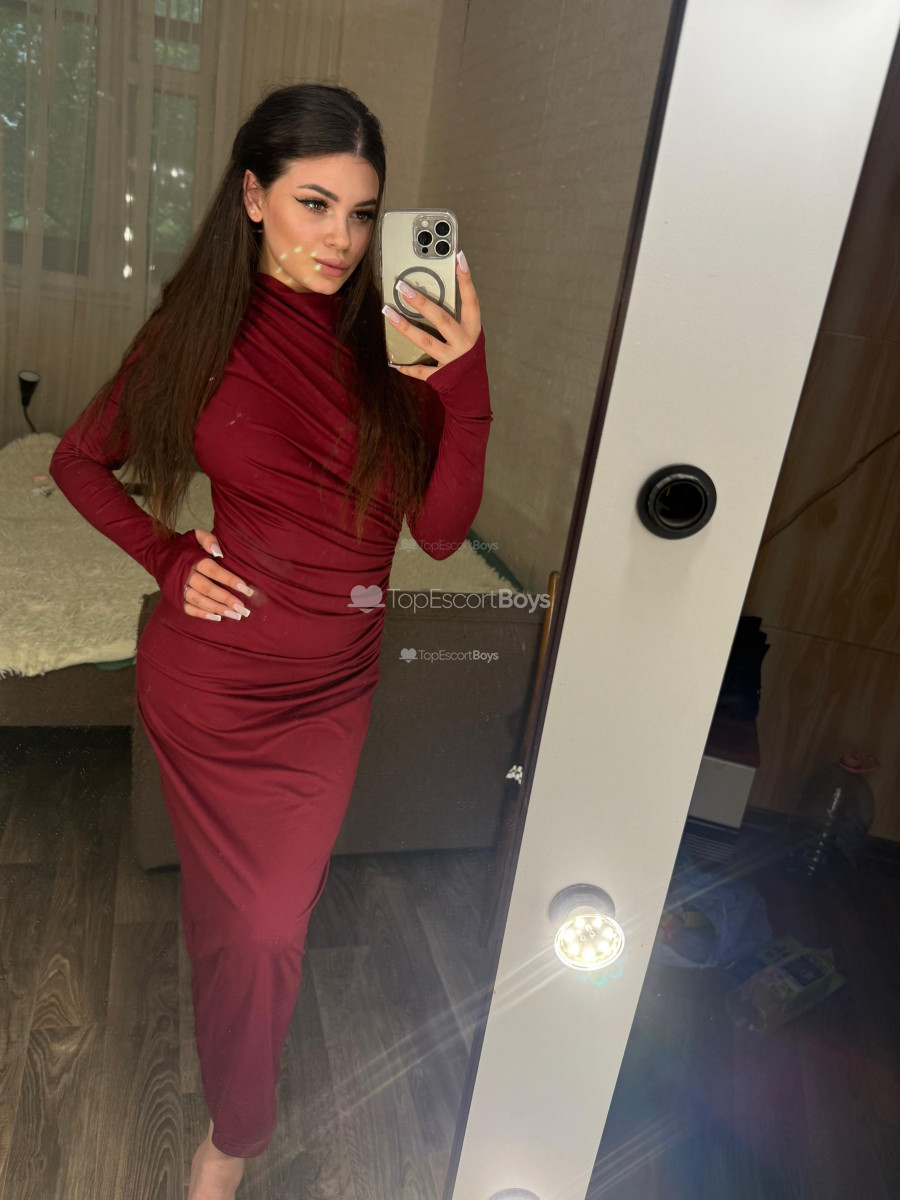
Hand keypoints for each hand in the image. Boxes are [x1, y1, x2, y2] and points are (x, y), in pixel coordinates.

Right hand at [182, 529, 254, 621]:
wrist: (156, 553)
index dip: (229, 580)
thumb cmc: (182, 546)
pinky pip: (188, 608)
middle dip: (226, 599)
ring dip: (217, 608)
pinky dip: (202, 614)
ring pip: (200, 601)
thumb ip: (208, 539)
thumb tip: (219, 553)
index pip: (213, 571)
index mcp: (191, 559)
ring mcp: (178, 588)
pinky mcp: (174, 597)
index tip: (245, 588)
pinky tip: (217, 617)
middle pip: (208, 589)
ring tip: (234, 615)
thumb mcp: (194, 535)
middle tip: (242, 608)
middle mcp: (184, 575)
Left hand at [383, 250, 480, 381]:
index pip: (470, 301)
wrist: (472, 392)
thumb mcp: (468, 336)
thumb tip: (427, 295)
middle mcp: (464, 344)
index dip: (466, 280)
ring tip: (388, 312)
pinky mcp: (441, 376)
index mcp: (473, 330)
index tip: (459, 258)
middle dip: (421, 303)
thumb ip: (454, 319)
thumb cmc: (468, 358)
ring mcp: (452, 361)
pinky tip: (393, 361)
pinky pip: (420, 370)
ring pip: (426, 342)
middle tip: (403, 288)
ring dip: (405, 327)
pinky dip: (406, 367)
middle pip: (441, 319)